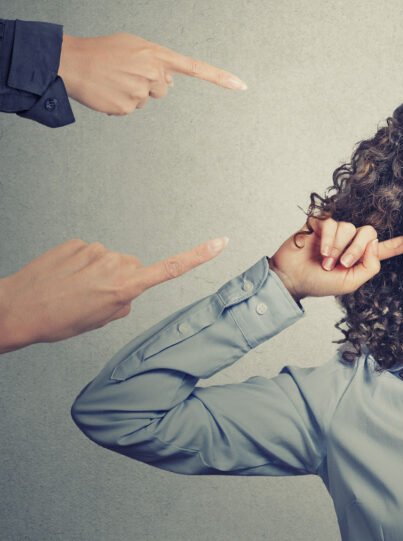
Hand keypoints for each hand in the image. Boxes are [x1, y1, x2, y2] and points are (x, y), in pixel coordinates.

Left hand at [0, 237, 226, 353]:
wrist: (17, 308)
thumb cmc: (56, 321)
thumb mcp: (99, 321)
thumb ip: (123, 303)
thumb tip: (126, 290)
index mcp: (126, 287)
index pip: (172, 269)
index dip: (199, 256)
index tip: (220, 242)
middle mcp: (116, 264)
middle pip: (133, 268)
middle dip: (121, 280)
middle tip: (94, 299)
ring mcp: (96, 250)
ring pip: (109, 261)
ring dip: (97, 274)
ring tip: (73, 290)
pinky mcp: (77, 243)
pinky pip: (88, 254)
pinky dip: (79, 265)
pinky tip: (64, 279)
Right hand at [58, 33, 245, 115]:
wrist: (70, 62)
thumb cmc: (102, 51)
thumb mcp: (134, 46)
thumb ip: (157, 61)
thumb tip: (173, 83)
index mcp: (157, 56)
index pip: (196, 67)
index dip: (220, 78)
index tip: (242, 86)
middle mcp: (153, 74)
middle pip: (164, 89)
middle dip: (149, 84)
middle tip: (126, 73)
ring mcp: (140, 92)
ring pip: (147, 100)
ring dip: (133, 93)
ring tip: (113, 80)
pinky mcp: (126, 108)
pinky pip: (130, 110)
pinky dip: (119, 103)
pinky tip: (106, 91)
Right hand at [270, 218, 402, 301]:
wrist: (292, 279)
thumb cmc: (319, 283)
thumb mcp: (350, 283)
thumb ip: (369, 267)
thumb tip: (374, 243)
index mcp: (361, 257)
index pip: (385, 248)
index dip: (401, 243)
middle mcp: (351, 241)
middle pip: (368, 232)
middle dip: (357, 249)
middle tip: (343, 263)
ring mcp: (335, 231)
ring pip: (349, 228)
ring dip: (338, 248)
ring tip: (325, 261)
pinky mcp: (320, 223)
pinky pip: (332, 223)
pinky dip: (328, 239)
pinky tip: (320, 251)